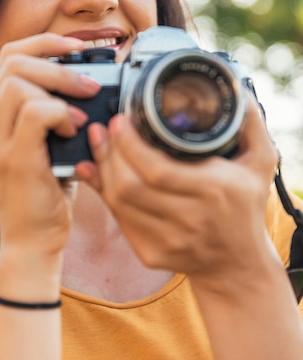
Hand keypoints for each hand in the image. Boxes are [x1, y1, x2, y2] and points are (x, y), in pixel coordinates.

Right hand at [0, 33, 100, 270]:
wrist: (32, 242)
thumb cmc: (47, 191)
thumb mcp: (49, 144)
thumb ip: (56, 111)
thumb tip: (91, 79)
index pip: (8, 57)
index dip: (44, 42)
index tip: (76, 46)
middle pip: (12, 62)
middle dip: (57, 61)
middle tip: (90, 83)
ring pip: (18, 82)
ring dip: (60, 88)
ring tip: (81, 112)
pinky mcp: (13, 159)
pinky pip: (34, 112)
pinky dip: (61, 113)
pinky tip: (75, 130)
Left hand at [76, 95, 278, 283]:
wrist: (238, 265)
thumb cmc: (246, 208)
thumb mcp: (261, 164)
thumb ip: (250, 126)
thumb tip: (236, 94)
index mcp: (213, 191)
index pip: (158, 170)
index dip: (130, 145)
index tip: (121, 121)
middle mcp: (189, 219)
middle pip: (130, 185)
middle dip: (109, 152)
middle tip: (105, 128)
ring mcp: (167, 240)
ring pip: (119, 202)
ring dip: (102, 168)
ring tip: (99, 143)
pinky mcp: (150, 253)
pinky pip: (118, 218)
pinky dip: (103, 191)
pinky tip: (97, 170)